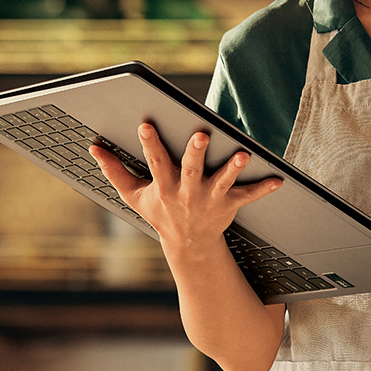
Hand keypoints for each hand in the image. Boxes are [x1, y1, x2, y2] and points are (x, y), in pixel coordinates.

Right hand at [89, 124, 279, 255]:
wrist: (187, 244)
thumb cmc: (160, 213)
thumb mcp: (133, 195)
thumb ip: (114, 171)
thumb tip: (93, 148)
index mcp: (164, 186)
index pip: (155, 161)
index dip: (150, 143)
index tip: (146, 125)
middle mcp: (187, 191)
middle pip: (192, 169)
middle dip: (196, 152)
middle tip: (201, 135)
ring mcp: (209, 198)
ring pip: (222, 181)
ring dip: (232, 168)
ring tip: (243, 153)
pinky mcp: (229, 204)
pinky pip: (248, 196)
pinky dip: (263, 189)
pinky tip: (277, 180)